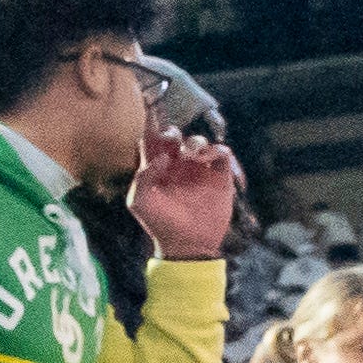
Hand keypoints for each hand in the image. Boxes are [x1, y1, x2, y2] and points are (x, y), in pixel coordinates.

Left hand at [126, 129, 241, 259]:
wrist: (188, 244)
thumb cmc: (159, 224)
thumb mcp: (140, 202)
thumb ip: (143, 177)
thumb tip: (161, 156)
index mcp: (155, 169)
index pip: (151, 142)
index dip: (151, 130)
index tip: (150, 118)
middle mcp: (177, 165)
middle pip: (175, 136)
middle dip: (173, 133)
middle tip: (172, 140)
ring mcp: (198, 169)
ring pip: (198, 141)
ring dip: (195, 143)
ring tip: (192, 156)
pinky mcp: (219, 175)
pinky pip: (221, 153)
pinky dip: (217, 150)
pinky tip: (207, 159)